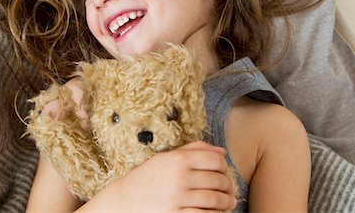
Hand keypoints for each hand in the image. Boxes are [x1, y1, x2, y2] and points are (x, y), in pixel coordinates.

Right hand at [78, 141, 236, 211]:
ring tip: (228, 203)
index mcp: (177, 159)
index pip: (214, 159)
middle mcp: (178, 177)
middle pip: (217, 180)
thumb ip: (193, 150)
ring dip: (226, 203)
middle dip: (228, 186)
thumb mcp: (165, 159)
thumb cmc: (146, 179)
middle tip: (231, 191)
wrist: (123, 203)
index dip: (224, 167)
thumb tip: (221, 151)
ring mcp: (177, 198)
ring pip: (214, 200)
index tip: (225, 173)